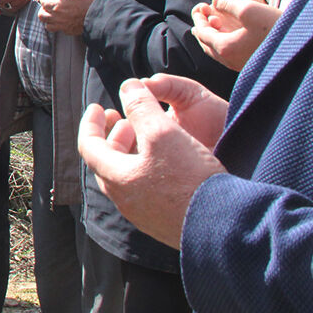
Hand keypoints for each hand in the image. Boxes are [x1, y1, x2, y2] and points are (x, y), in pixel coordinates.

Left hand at [37, 0, 100, 34]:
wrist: (105, 14)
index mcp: (56, 6)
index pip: (43, 0)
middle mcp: (57, 18)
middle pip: (42, 14)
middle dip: (46, 6)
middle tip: (56, 0)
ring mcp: (64, 26)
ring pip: (48, 24)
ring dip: (50, 16)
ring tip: (59, 9)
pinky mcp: (71, 31)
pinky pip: (58, 29)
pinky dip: (58, 24)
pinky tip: (66, 17)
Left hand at [77, 77, 227, 248]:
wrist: (223, 225)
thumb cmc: (190, 178)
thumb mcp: (163, 132)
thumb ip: (141, 107)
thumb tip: (127, 87)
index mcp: (116, 177)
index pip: (88, 146)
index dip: (90, 123)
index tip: (97, 107)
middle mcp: (124, 199)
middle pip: (106, 162)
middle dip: (112, 136)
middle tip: (123, 119)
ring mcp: (143, 214)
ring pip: (125, 176)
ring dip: (129, 152)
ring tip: (146, 136)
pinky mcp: (162, 221)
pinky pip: (143, 190)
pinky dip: (145, 168)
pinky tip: (166, 161)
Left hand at [190, 0, 278, 71]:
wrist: (306, 49)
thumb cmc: (277, 28)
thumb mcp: (249, 9)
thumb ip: (227, 3)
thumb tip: (214, 1)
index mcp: (226, 48)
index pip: (203, 33)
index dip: (198, 18)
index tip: (198, 6)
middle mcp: (231, 61)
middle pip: (208, 44)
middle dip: (203, 27)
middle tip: (201, 14)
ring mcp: (242, 66)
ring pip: (220, 51)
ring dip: (214, 34)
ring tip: (214, 21)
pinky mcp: (255, 66)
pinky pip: (232, 54)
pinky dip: (226, 41)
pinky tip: (232, 32)